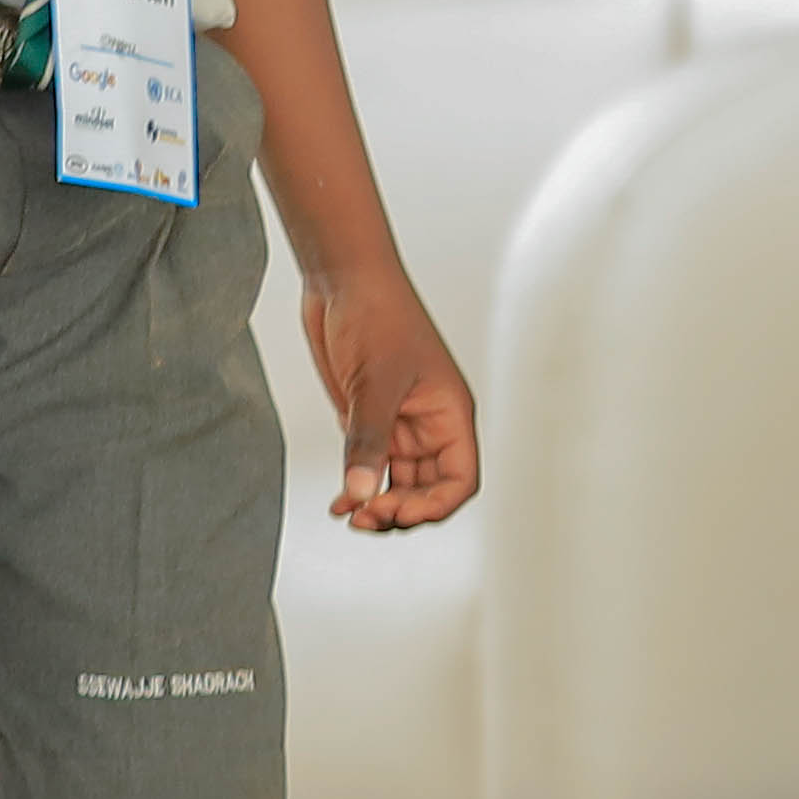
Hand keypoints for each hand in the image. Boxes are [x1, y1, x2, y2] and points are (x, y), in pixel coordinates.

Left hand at [305, 257, 481, 530]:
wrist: (343, 282)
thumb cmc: (377, 317)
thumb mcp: (374, 383)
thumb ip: (366, 441)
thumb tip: (358, 494)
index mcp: (449, 414)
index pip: (460, 478)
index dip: (436, 505)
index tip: (399, 514)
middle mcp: (429, 425)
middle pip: (429, 490)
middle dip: (401, 511)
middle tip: (365, 516)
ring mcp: (398, 424)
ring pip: (399, 484)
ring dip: (377, 506)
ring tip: (349, 514)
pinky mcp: (368, 420)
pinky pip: (370, 468)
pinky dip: (357, 489)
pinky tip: (338, 502)